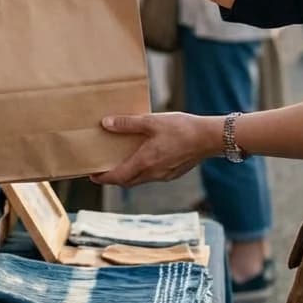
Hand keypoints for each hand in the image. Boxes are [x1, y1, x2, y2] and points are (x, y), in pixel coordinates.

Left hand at [90, 112, 222, 187]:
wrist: (210, 138)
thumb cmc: (181, 128)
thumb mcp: (151, 122)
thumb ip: (127, 123)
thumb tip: (105, 124)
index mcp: (145, 162)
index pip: (118, 177)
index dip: (104, 178)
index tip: (92, 176)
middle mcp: (154, 173)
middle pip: (128, 181)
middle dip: (114, 178)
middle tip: (103, 170)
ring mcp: (165, 175)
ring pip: (141, 179)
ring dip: (129, 174)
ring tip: (120, 162)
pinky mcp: (174, 173)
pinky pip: (153, 176)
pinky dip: (142, 171)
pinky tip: (143, 158)